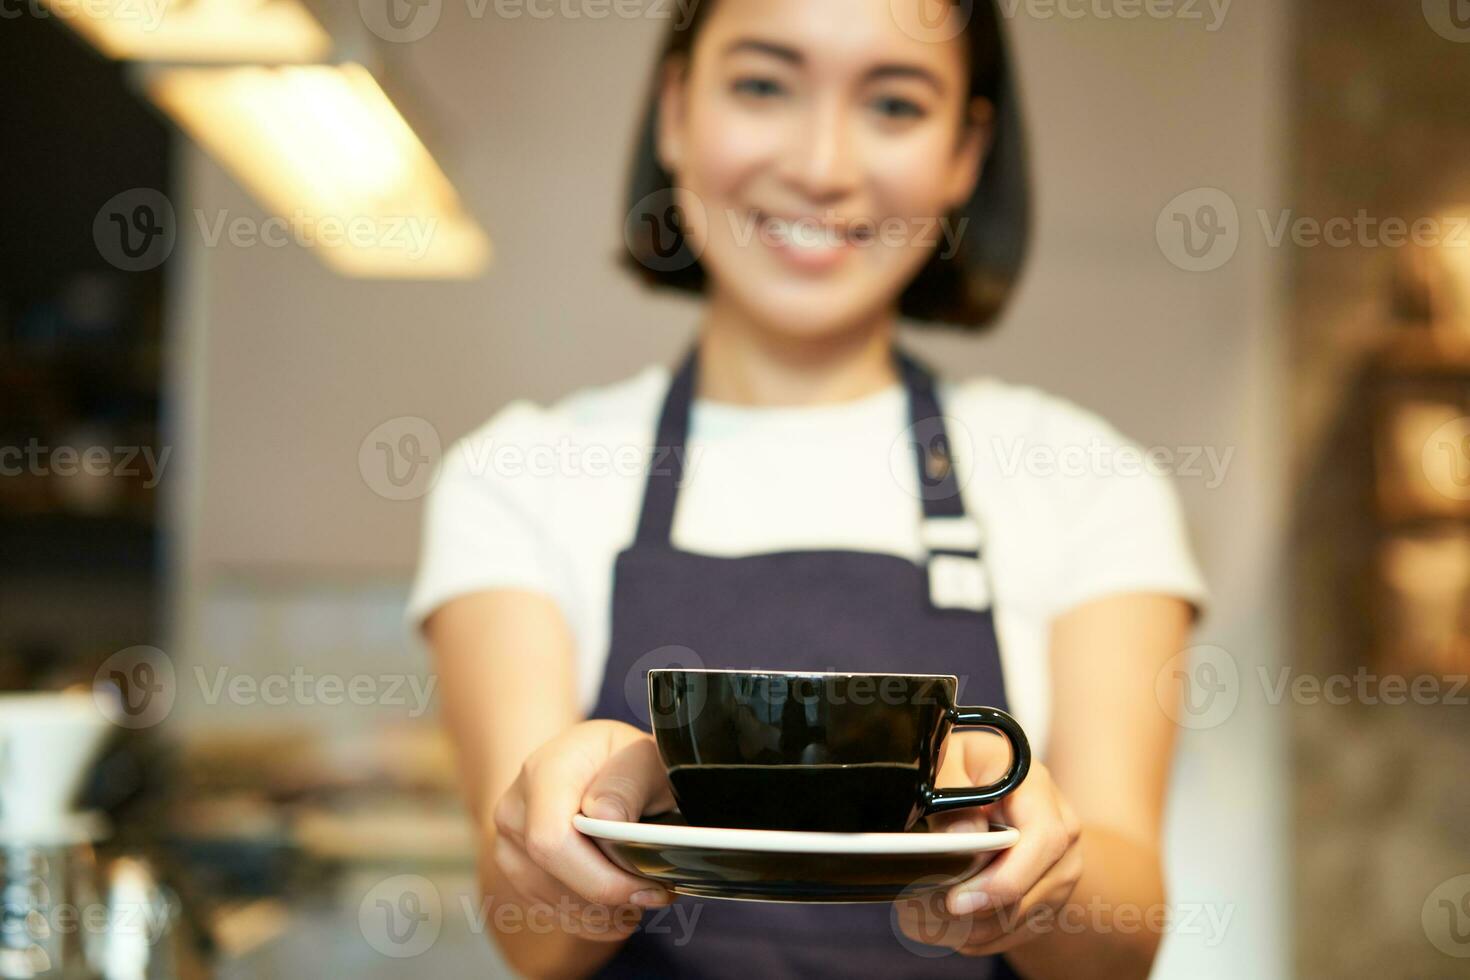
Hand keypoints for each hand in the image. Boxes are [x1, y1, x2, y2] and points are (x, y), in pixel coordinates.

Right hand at [490, 719, 675, 941]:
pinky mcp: (516, 869)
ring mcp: (509, 842)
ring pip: (551, 902)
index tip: (648, 887)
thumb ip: (626, 785)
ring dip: (603, 915)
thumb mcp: (642, 758)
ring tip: (643, 897)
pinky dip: (589, 920)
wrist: (593, 761)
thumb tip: (606, 818)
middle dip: (610, 900)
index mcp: (544, 773)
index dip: (599, 878)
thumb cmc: (624, 761)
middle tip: (657, 895)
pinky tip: (619, 909)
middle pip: (551, 876)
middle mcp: (515, 808)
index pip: (551, 840)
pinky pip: (548, 910)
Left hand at [896, 733, 1082, 956]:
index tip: (956, 901)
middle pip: (1033, 890)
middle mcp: (1063, 830)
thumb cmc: (964, 763)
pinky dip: (979, 937)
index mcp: (1038, 789)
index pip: (1043, 840)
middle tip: (917, 919)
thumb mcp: (948, 757)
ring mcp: (1061, 866)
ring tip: (917, 924)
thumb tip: (964, 836)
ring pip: (1023, 918)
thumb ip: (952, 788)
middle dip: (975, 914)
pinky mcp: (1049, 892)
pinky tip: (942, 930)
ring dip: (971, 931)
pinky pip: (1019, 929)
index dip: (1003, 879)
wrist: (990, 774)